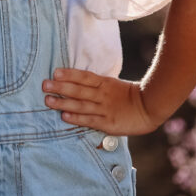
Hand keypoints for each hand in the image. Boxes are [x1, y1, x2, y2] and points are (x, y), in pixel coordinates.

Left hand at [42, 68, 158, 135]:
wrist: (150, 107)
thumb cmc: (130, 96)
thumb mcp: (113, 85)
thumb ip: (97, 85)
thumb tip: (77, 81)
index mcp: (105, 83)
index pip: (84, 77)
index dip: (69, 74)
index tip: (55, 72)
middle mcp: (103, 95)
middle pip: (79, 90)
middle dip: (60, 87)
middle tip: (45, 85)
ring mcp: (105, 109)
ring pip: (81, 105)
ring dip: (63, 102)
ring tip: (48, 100)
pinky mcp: (108, 123)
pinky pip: (90, 120)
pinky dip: (77, 118)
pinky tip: (64, 116)